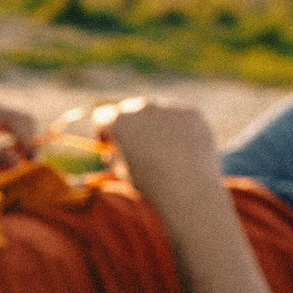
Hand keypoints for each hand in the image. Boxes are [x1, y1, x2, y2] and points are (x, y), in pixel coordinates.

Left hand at [0, 93, 43, 187]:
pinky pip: (10, 120)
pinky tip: (10, 152)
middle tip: (30, 163)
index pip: (13, 119)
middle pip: (21, 115)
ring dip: (24, 138)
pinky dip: (16, 136)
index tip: (33, 161)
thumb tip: (18, 163)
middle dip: (29, 139)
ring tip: (19, 160)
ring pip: (18, 117)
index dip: (28, 139)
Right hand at [77, 98, 219, 178]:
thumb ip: (114, 158)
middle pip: (129, 110)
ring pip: (156, 112)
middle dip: (130, 125)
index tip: (111, 145)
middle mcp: (142, 107)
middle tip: (138, 147)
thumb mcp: (122, 174)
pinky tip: (184, 150)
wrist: (190, 186)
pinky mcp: (191, 112)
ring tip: (165, 152)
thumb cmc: (151, 184)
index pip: (102, 117)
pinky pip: (179, 117)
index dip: (104, 132)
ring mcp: (169, 107)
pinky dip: (178, 129)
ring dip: (155, 125)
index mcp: (119, 122)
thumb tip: (113, 152)